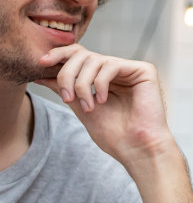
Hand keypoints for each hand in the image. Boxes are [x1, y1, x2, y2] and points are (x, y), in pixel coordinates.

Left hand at [32, 45, 174, 167]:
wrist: (135, 147)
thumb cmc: (112, 134)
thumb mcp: (78, 106)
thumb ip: (63, 87)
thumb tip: (39, 74)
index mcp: (102, 77)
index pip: (78, 55)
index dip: (59, 55)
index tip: (41, 63)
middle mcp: (117, 70)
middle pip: (82, 55)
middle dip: (68, 74)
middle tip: (66, 98)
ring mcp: (130, 70)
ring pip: (94, 59)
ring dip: (82, 83)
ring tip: (86, 106)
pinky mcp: (144, 71)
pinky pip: (111, 65)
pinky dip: (100, 83)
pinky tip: (101, 100)